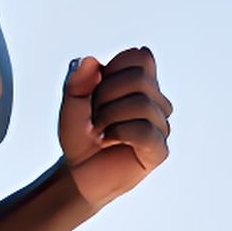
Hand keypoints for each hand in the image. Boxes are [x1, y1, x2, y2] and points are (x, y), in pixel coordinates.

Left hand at [56, 45, 172, 207]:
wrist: (79, 173)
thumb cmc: (80, 136)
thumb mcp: (70, 103)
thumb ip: (77, 81)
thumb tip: (92, 61)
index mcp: (140, 84)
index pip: (141, 57)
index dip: (115, 69)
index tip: (98, 89)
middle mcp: (156, 102)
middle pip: (140, 78)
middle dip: (106, 94)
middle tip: (95, 115)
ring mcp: (160, 126)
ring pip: (142, 104)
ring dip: (109, 117)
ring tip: (100, 131)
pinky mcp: (159, 150)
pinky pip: (145, 131)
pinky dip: (119, 134)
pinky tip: (110, 141)